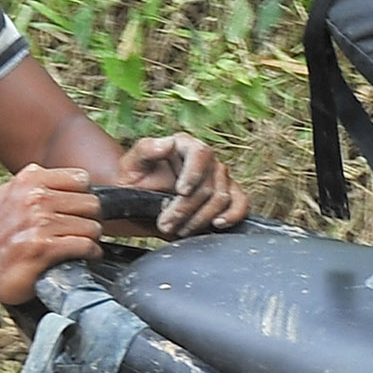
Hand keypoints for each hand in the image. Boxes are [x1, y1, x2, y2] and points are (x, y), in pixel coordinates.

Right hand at [0, 165, 101, 304]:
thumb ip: (33, 182)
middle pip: (91, 203)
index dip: (84, 196)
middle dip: (90, 218)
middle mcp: (34, 198)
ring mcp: (39, 223)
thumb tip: (65, 178)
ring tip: (81, 243)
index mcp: (29, 180)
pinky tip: (84, 256)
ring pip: (91, 226)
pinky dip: (90, 253)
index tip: (78, 209)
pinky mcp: (45, 248)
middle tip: (82, 229)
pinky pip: (85, 246)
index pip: (81, 179)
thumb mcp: (7, 195)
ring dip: (90, 238)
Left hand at [120, 134, 246, 236]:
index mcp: (185, 145)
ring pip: (221, 199)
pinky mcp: (228, 195)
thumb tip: (168, 143)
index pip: (200, 154)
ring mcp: (220, 177)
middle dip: (185, 209)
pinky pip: (241, 203)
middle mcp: (207, 159)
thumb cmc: (135, 181)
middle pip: (208, 185)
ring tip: (179, 229)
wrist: (140, 203)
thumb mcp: (131, 164)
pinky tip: (216, 224)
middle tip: (165, 223)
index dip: (193, 174)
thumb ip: (146, 150)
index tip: (180, 192)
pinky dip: (233, 215)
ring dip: (199, 219)